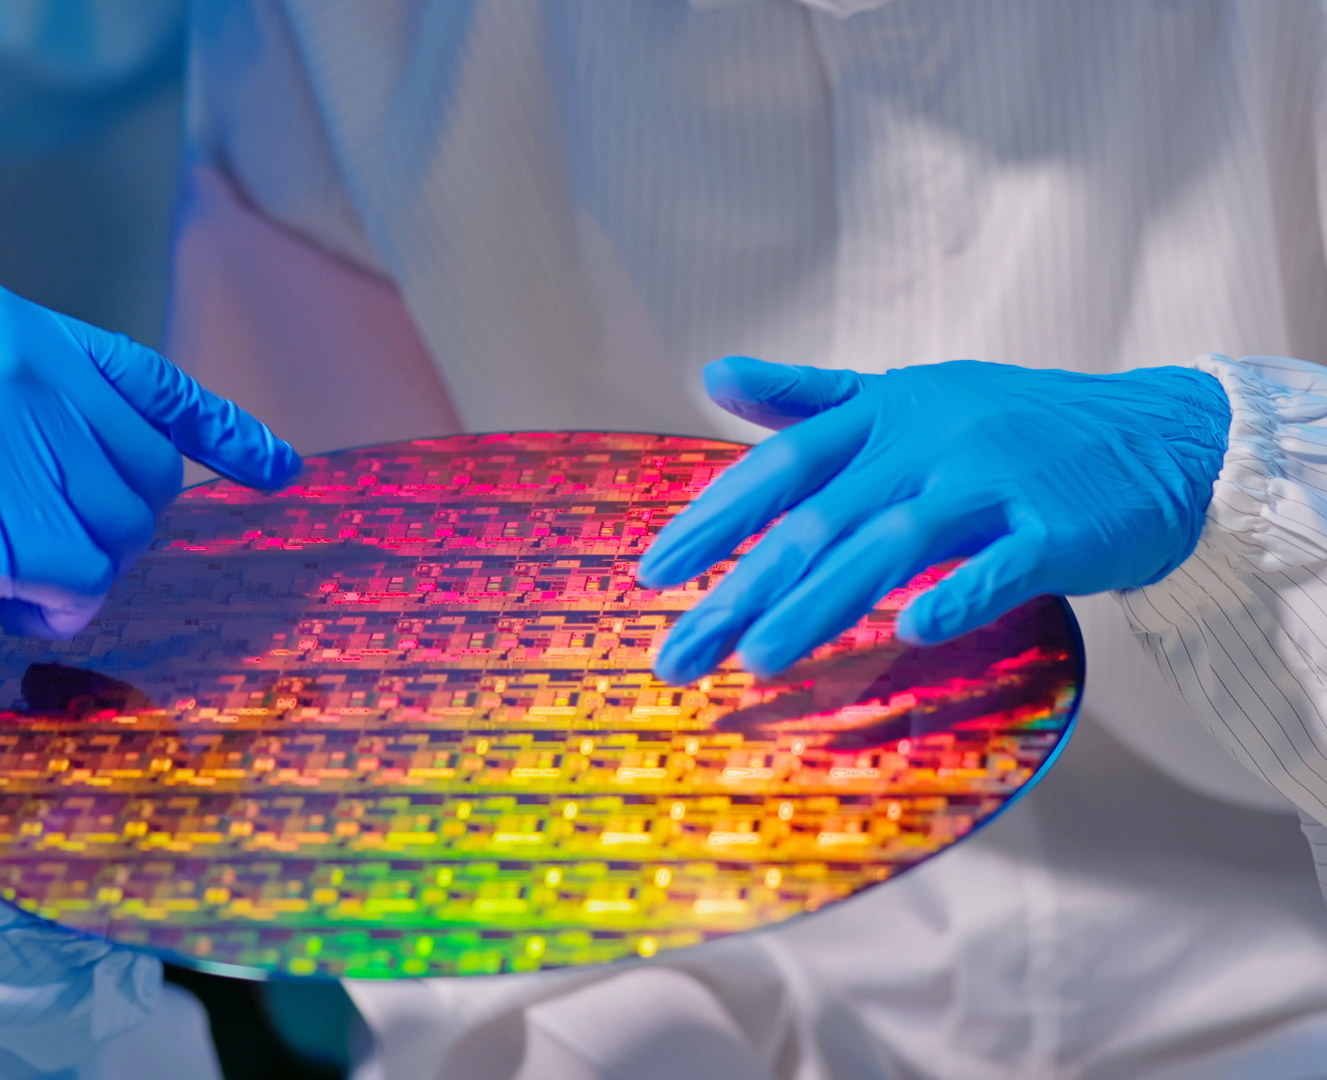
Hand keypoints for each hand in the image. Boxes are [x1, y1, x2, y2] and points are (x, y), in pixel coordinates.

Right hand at [0, 281, 300, 643]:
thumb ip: (11, 393)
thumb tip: (94, 459)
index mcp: (3, 320)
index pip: (148, 379)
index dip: (221, 432)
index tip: (276, 473)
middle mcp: (14, 363)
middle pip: (142, 478)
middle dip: (113, 535)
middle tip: (45, 566)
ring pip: (114, 536)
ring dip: (79, 582)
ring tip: (4, 585)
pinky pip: (72, 582)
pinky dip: (54, 611)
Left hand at [637, 357, 1228, 683]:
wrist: (1157, 436)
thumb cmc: (1010, 426)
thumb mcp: (906, 396)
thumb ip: (809, 397)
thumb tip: (713, 375)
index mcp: (883, 412)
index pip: (779, 466)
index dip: (712, 519)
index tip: (649, 575)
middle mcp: (927, 441)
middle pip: (817, 520)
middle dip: (738, 591)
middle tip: (677, 655)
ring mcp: (993, 481)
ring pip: (891, 546)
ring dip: (821, 605)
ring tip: (756, 659)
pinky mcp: (1057, 526)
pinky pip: (1002, 566)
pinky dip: (959, 596)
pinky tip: (911, 634)